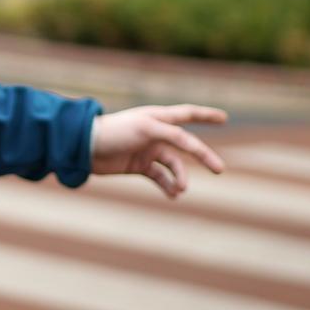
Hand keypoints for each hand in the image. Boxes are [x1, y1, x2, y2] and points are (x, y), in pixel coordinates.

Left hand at [90, 104, 227, 197]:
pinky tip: (173, 194)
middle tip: (219, 169)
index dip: (206, 115)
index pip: (188, 114)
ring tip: (180, 189)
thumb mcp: (146, 129)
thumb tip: (191, 144)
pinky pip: (160, 177)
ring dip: (180, 178)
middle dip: (203, 156)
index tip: (224, 118)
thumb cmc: (115, 131)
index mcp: (158, 118)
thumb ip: (171, 134)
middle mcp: (156, 133)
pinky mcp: (139, 166)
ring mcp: (148, 150)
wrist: (85, 147)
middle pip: (187, 145)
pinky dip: (167, 186)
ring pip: (173, 165)